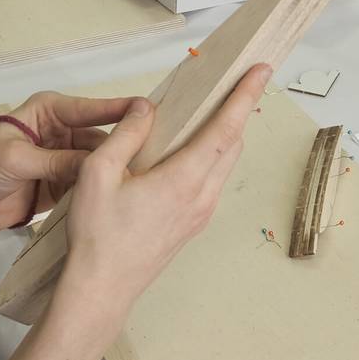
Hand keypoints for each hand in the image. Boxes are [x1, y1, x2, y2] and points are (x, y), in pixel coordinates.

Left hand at [0, 92, 141, 232]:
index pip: (90, 109)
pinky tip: (122, 192)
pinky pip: (89, 181)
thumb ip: (56, 161)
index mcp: (49, 111)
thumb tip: (94, 166)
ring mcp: (64, 157)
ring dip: (115, 169)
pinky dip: (102, 187)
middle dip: (122, 145)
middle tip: (153, 154)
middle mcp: (61, 130)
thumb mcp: (16, 159)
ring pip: (98, 161)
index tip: (148, 111)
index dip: (119, 110)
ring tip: (143, 176)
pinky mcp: (64, 182)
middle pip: (100, 136)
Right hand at [57, 65, 272, 320]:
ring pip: (224, 164)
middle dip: (238, 109)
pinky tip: (188, 149)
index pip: (225, 128)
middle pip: (232, 144)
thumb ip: (126, 135)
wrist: (101, 289)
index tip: (261, 70)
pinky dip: (211, 156)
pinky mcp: (192, 225)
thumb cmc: (97, 236)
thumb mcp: (98, 175)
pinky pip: (212, 181)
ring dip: (224, 134)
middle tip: (235, 82)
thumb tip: (146, 108)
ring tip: (210, 110)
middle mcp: (202, 197)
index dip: (244, 96)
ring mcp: (200, 214)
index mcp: (184, 180)